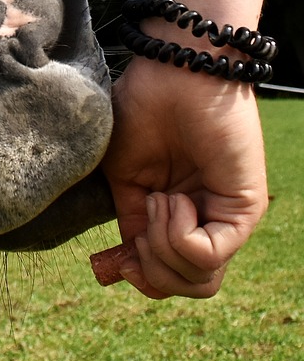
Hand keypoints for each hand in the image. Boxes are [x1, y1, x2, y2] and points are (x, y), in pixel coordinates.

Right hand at [98, 55, 267, 297]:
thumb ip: (130, 223)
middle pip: (185, 286)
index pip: (167, 276)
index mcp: (175, 215)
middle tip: (139, 225)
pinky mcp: (243, 210)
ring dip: (162, 248)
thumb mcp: (121, 177)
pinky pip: (208, 254)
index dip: (139, 275)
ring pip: (198, 280)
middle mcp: (205, 221)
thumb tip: (129, 266)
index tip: (118, 258)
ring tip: (156, 201)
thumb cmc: (141, 110)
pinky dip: (177, 234)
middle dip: (151, 270)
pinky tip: (172, 199)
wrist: (172, 75)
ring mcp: (225, 217)